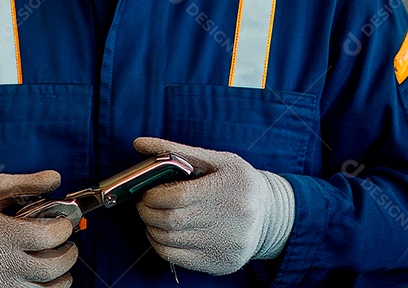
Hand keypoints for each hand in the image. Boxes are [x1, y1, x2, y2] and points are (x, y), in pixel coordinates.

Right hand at [0, 170, 76, 287]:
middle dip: (68, 255)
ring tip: (56, 265)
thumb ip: (24, 184)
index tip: (62, 223)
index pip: (47, 237)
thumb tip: (56, 177)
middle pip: (51, 269)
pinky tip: (37, 279)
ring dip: (59, 279)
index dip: (63, 229)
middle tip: (66, 245)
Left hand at [133, 137, 294, 275]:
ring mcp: (226, 245)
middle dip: (147, 211)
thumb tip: (138, 143)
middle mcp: (232, 219)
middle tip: (143, 203)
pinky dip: (160, 245)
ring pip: (170, 241)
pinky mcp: (221, 264)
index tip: (146, 191)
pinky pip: (177, 259)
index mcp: (229, 187)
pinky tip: (162, 233)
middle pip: (171, 221)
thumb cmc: (236, 182)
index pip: (178, 196)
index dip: (153, 195)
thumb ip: (176, 151)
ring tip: (152, 216)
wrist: (269, 214)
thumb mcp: (215, 160)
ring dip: (152, 228)